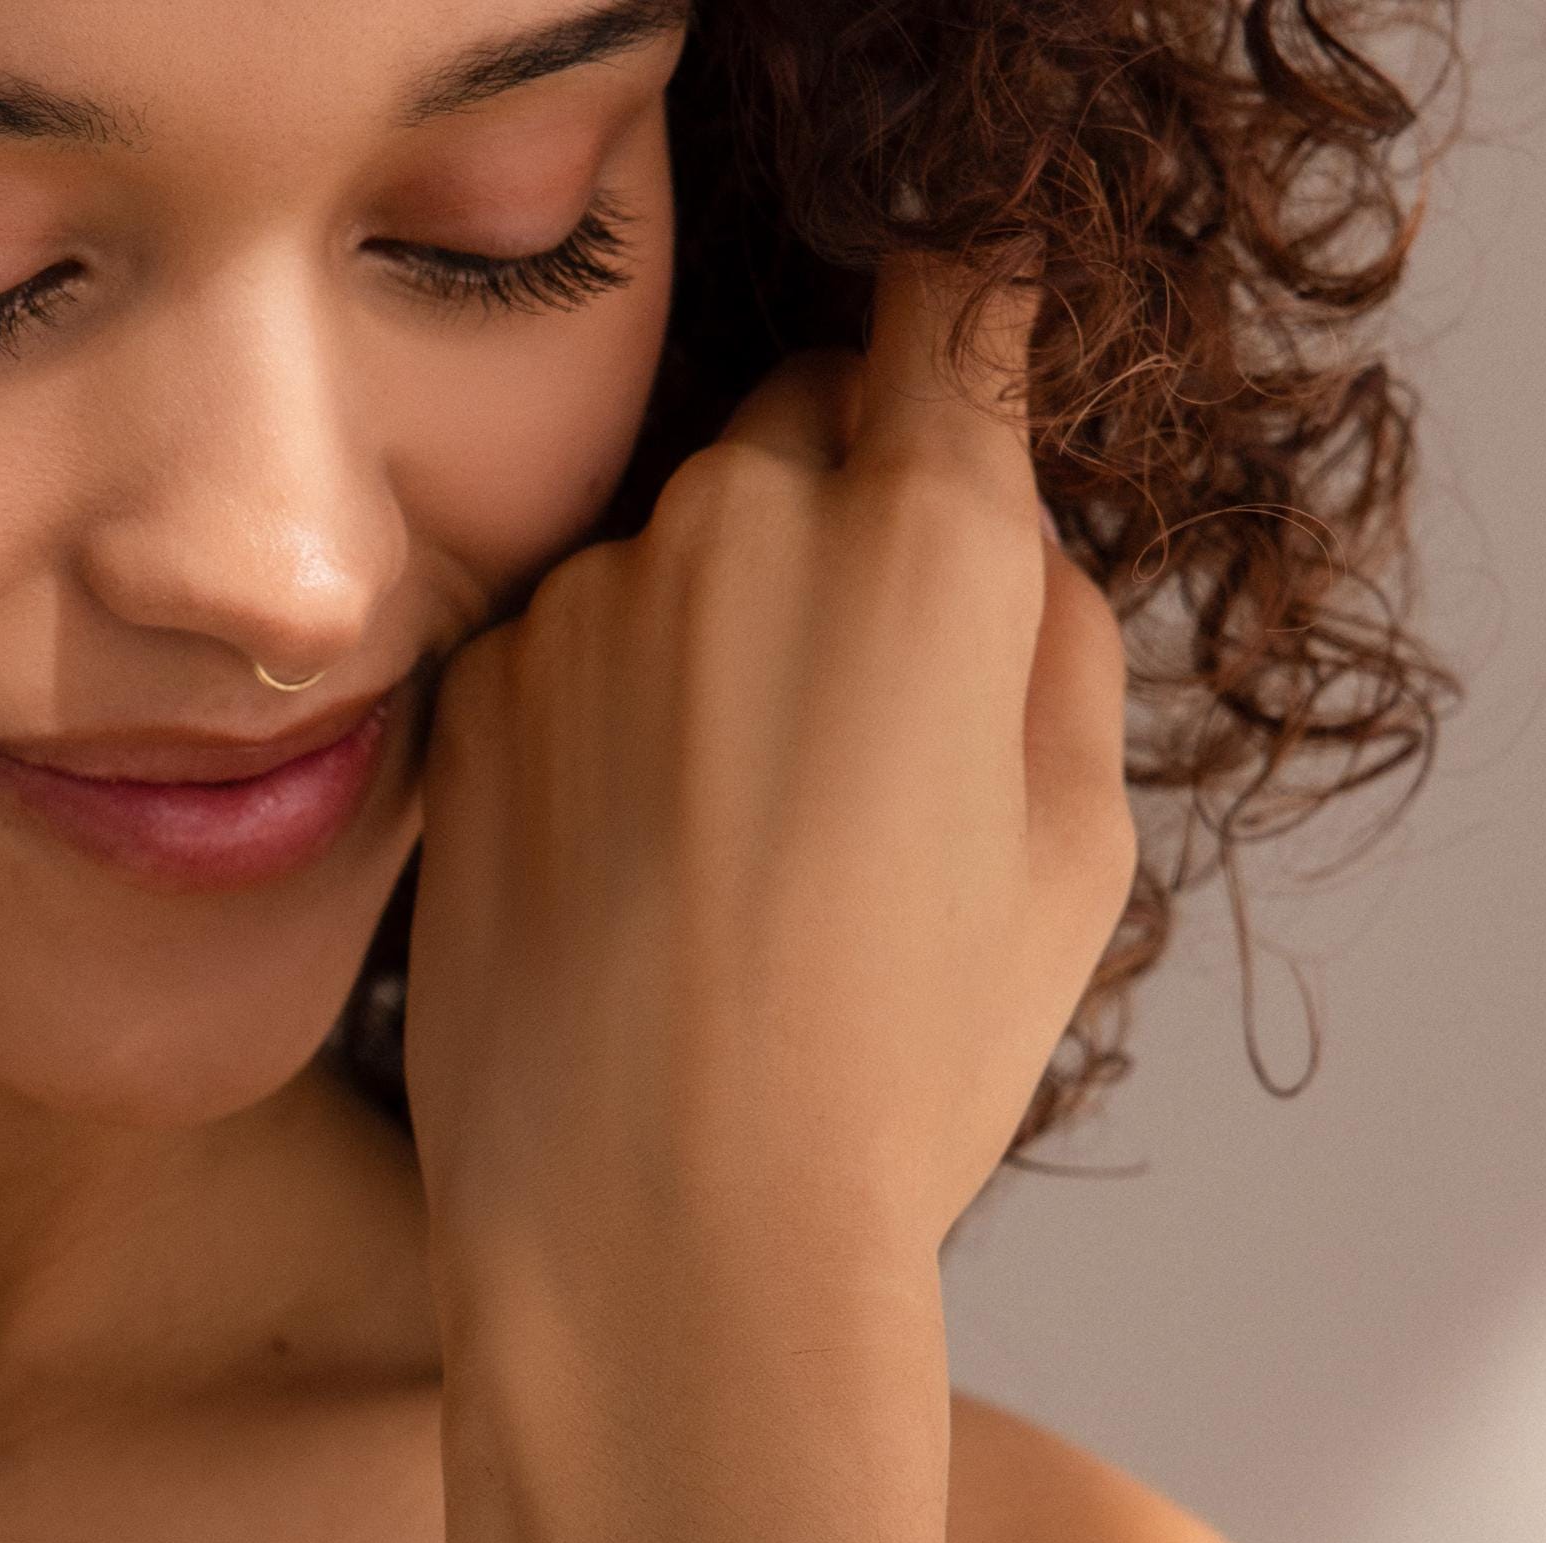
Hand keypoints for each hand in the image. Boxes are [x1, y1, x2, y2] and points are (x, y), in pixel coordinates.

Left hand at [402, 254, 1136, 1355]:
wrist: (660, 1234)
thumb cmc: (894, 1073)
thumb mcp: (1072, 859)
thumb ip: (1054, 639)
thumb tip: (999, 532)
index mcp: (924, 541)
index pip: (946, 305)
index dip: (953, 338)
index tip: (949, 388)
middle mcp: (737, 525)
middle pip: (797, 429)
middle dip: (834, 518)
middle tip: (854, 723)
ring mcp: (583, 608)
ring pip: (671, 554)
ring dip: (704, 634)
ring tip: (728, 850)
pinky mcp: (473, 702)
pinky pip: (562, 653)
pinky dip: (598, 717)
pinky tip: (626, 877)